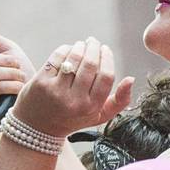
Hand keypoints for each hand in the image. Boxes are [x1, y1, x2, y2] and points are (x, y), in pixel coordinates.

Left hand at [9, 37, 133, 139]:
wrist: (38, 128)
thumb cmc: (72, 118)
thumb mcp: (98, 116)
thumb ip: (119, 101)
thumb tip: (131, 78)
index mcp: (91, 107)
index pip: (106, 76)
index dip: (107, 58)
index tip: (105, 49)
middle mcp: (75, 100)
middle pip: (90, 64)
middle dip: (94, 47)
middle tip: (93, 41)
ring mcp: (56, 91)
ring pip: (74, 58)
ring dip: (80, 46)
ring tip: (81, 44)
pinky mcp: (40, 83)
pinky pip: (57, 58)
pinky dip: (64, 49)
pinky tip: (67, 50)